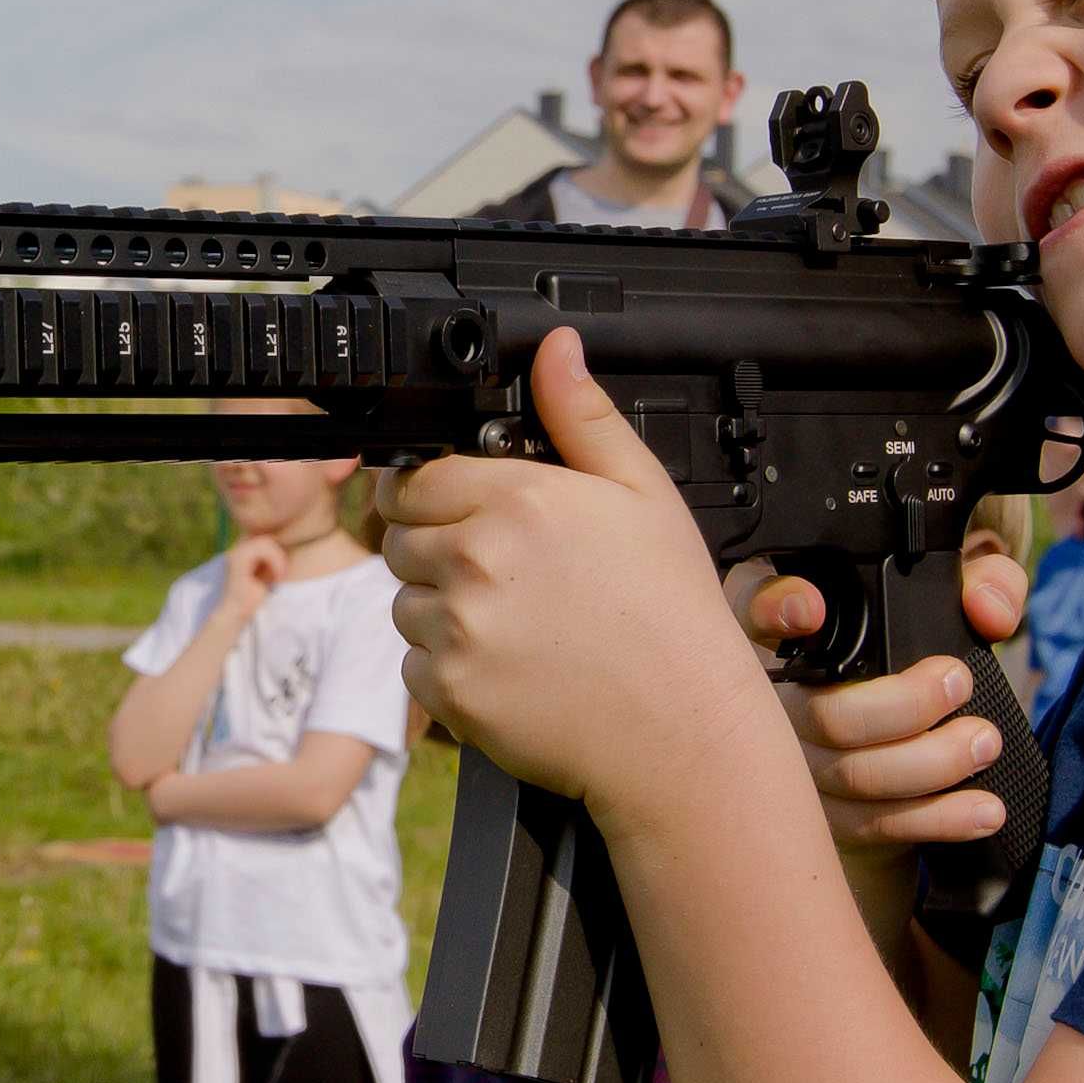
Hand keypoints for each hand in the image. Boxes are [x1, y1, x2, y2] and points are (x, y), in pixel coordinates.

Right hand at [218, 535, 288, 613]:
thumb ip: (270, 562)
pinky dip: (274, 561)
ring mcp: (235, 554)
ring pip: (264, 542)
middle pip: (265, 540)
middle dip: (278, 555)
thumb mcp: (264, 576)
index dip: (276, 553)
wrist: (235, 614)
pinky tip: (276, 577)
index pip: (264, 541)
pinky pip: (262, 550)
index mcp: (241, 554)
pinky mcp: (238, 560)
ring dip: (277, 558)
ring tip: (279, 576)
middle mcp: (236, 551)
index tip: (280, 572)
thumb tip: (287, 550)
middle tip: (281, 574)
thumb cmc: (250, 599)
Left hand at [378, 331, 761, 812]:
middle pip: (400, 538)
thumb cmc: (672, 616)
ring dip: (441, 611)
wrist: (683, 733)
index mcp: (518, 500)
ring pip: (405, 604)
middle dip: (438, 550)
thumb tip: (556, 350)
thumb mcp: (644, 494)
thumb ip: (584, 416)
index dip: (435, 494)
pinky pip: (414, 668)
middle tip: (505, 576)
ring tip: (519, 626)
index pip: (416, 477)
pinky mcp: (448, 692)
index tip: (461, 513)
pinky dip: (448, 671)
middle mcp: (475, 559)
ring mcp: (456, 629)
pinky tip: (512, 669)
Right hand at [740, 530, 1033, 855]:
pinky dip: (937, 818)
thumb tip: (988, 610)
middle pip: (823, 713)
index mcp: (792, 627)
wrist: (907, 733)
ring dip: (931, 764)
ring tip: (984, 743)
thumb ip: (981, 580)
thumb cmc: (917, 653)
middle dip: (902, 705)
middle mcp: (776, 700)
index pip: (755, 609)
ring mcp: (794, 767)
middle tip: (958, 683)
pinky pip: (874, 825)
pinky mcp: (824, 819)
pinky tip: (982, 808)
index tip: (810, 609)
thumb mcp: (953, 599)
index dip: (773, 609)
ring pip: (852, 776)